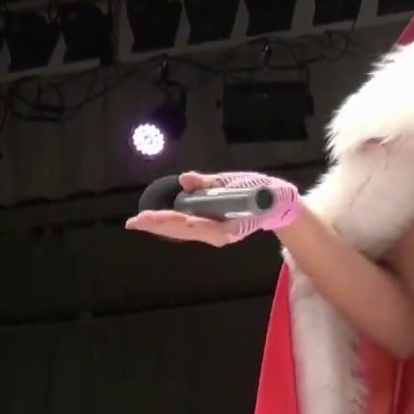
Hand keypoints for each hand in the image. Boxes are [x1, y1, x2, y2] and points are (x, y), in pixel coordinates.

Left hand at [125, 171, 300, 246]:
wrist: (279, 207)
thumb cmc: (264, 193)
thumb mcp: (241, 182)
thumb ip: (213, 182)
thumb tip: (185, 179)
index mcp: (231, 226)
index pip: (199, 224)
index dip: (175, 220)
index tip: (156, 218)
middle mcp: (220, 235)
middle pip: (185, 231)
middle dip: (159, 225)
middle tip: (134, 221)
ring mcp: (215, 234)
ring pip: (182, 232)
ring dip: (159, 226)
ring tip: (137, 222)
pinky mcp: (213, 230)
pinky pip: (187, 228)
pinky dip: (168, 224)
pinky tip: (154, 221)